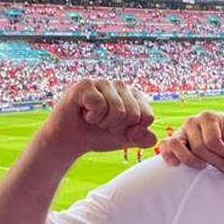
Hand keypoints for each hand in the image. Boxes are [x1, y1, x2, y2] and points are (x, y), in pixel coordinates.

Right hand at [39, 78, 155, 158]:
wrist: (70, 140)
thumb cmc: (98, 136)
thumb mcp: (125, 140)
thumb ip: (143, 139)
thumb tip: (153, 138)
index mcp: (135, 96)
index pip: (147, 117)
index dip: (132, 131)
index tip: (118, 129)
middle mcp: (121, 86)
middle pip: (133, 114)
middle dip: (117, 127)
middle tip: (103, 124)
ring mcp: (104, 82)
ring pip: (118, 111)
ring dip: (103, 122)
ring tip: (93, 118)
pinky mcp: (86, 83)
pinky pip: (99, 105)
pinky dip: (91, 116)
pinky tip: (82, 111)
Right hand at [159, 111, 223, 173]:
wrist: (218, 129)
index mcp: (208, 117)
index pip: (212, 141)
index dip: (223, 155)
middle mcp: (191, 121)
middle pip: (198, 148)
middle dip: (214, 162)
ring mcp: (179, 130)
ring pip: (177, 146)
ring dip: (190, 161)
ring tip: (203, 167)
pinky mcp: (170, 140)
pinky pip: (165, 148)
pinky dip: (169, 157)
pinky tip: (178, 165)